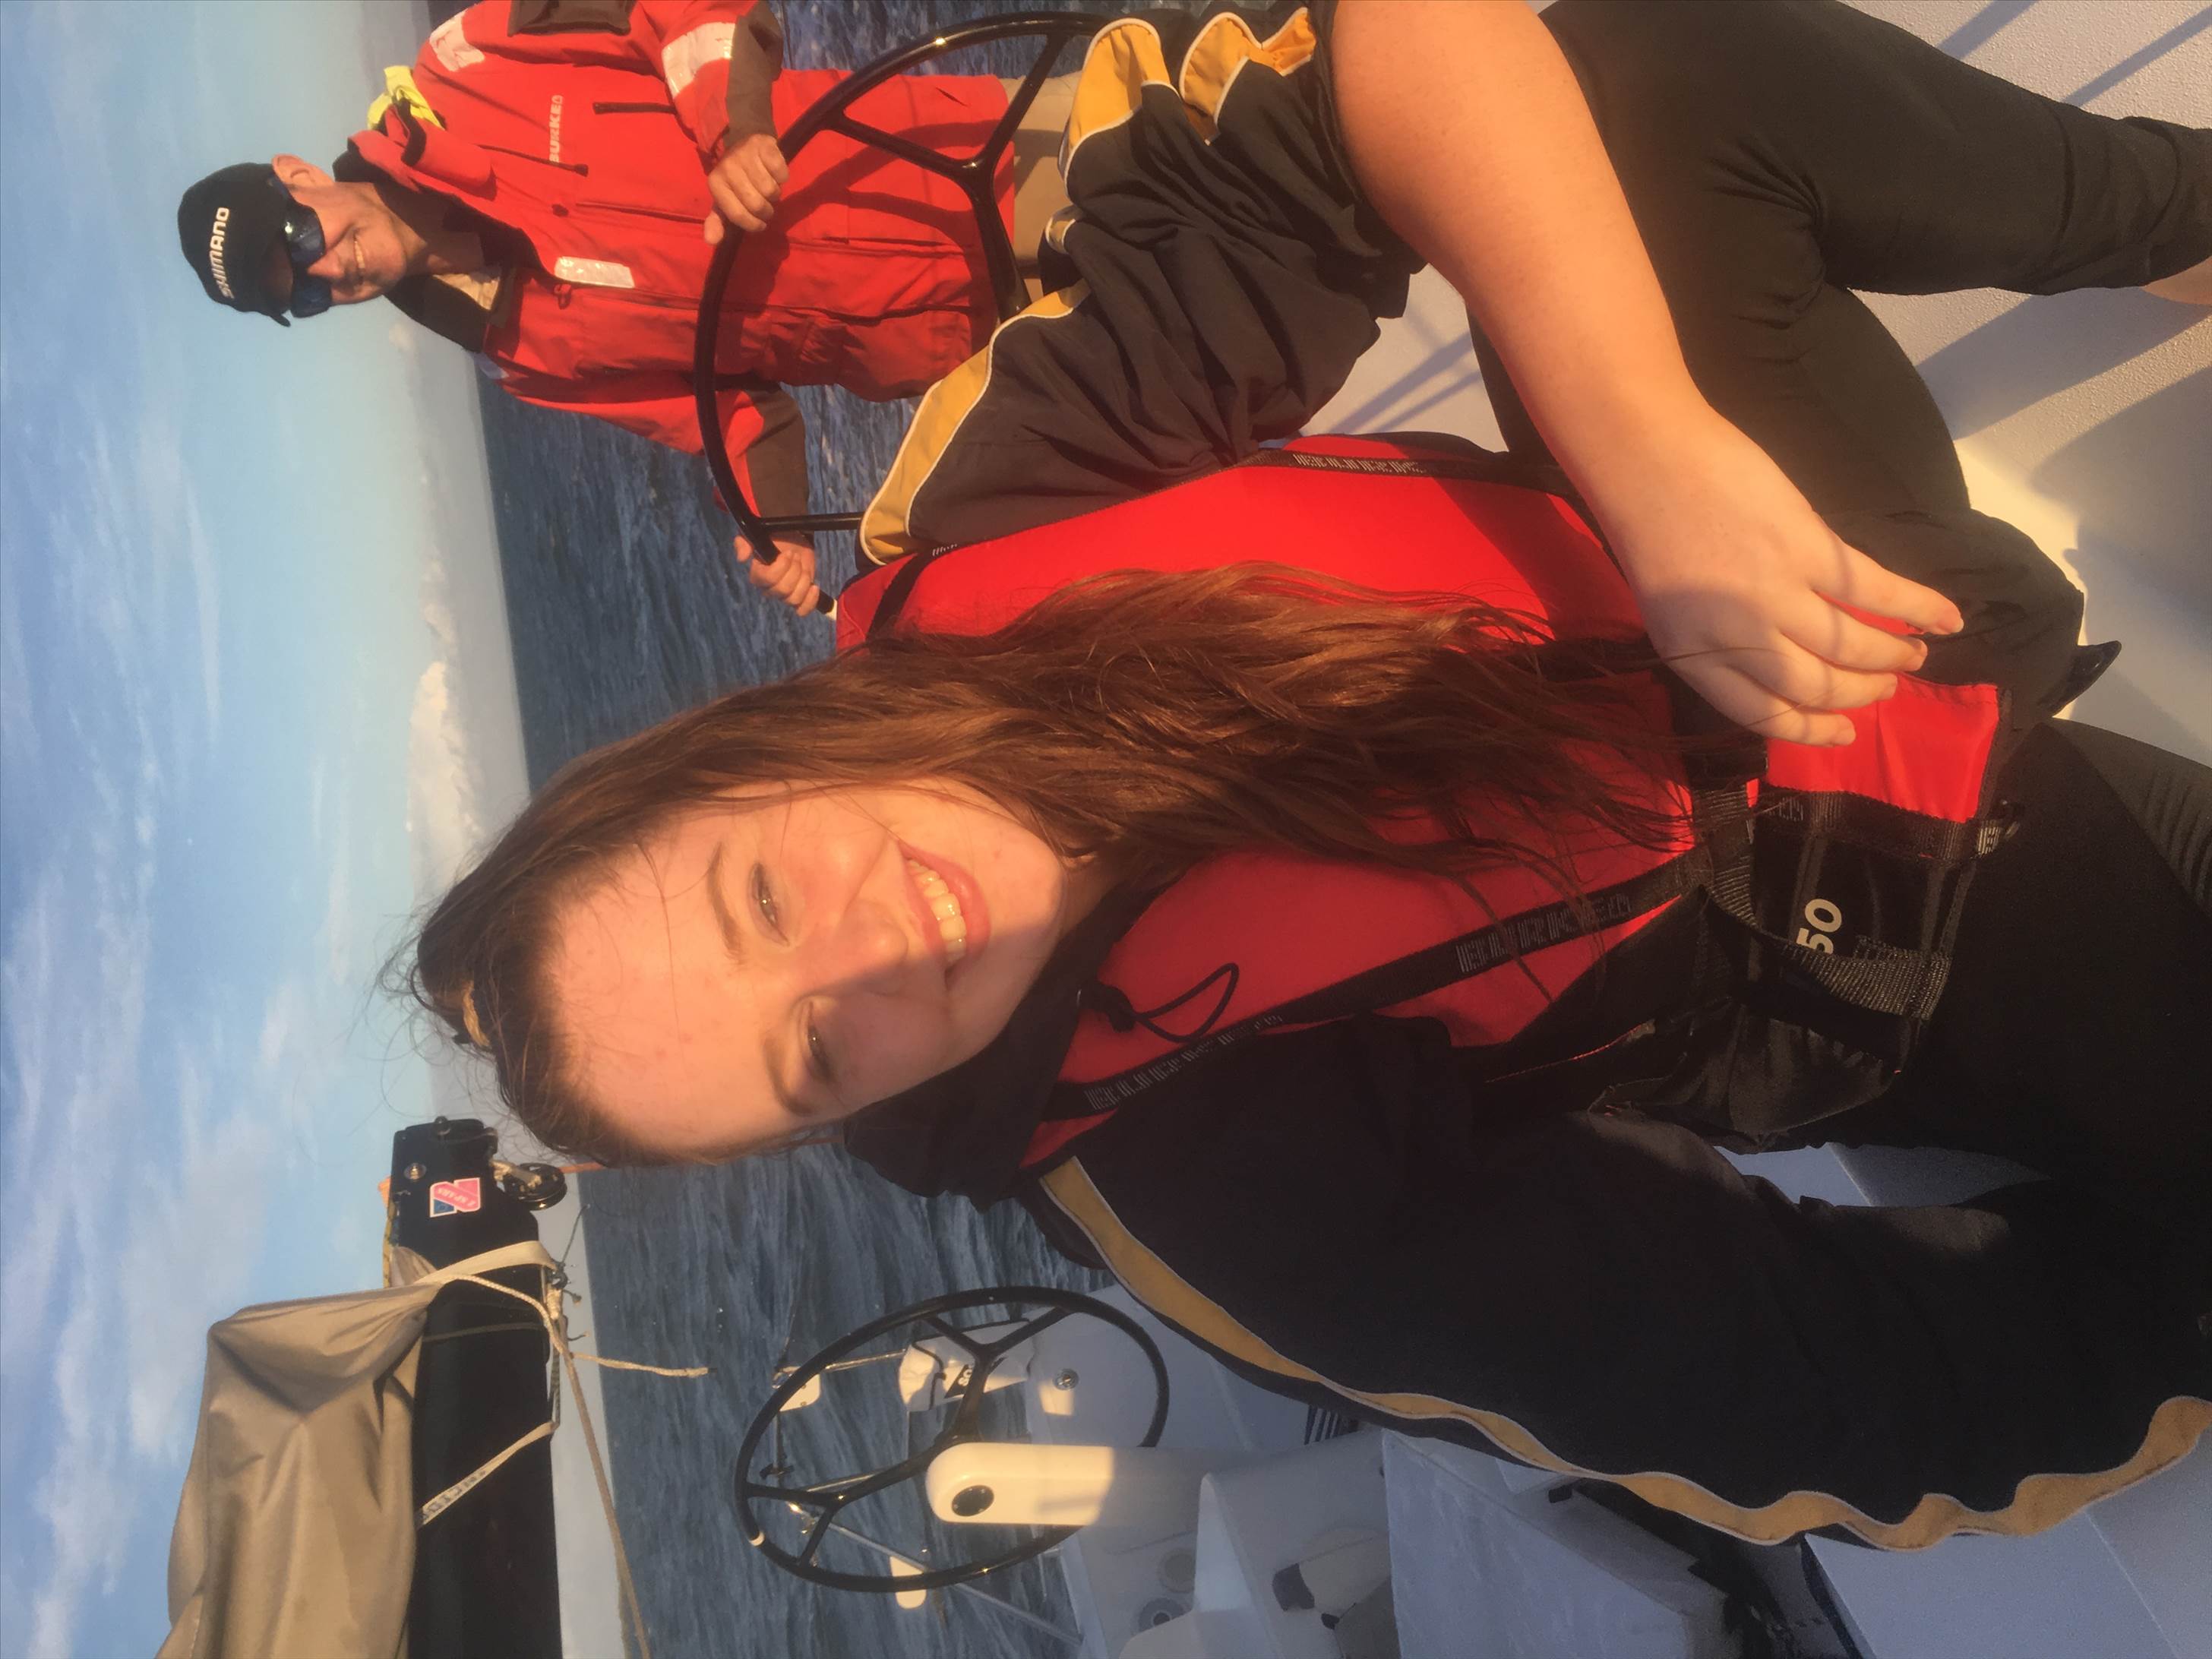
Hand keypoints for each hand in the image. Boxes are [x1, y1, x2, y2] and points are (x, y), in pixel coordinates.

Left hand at [704, 131, 787, 241]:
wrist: (742, 141)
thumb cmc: (735, 178)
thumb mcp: (723, 200)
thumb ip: (717, 221)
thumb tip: (711, 241)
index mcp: (716, 184)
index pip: (739, 215)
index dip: (753, 224)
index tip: (759, 224)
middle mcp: (728, 167)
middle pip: (757, 204)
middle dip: (766, 210)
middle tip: (766, 205)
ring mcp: (746, 155)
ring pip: (771, 190)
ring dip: (775, 194)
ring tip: (768, 187)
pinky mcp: (765, 146)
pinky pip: (781, 174)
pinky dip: (782, 177)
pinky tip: (773, 173)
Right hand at [737, 532, 820, 616]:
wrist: (793, 539)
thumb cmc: (773, 536)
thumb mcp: (756, 533)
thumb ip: (744, 543)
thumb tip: (742, 558)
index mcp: (757, 575)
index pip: (768, 579)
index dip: (781, 567)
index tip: (788, 553)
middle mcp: (769, 589)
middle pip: (783, 590)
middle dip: (794, 570)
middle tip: (795, 556)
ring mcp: (784, 595)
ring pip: (794, 599)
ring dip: (803, 580)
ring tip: (802, 566)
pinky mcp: (799, 597)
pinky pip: (802, 609)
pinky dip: (810, 601)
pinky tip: (814, 586)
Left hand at [1595, 416, 1964, 745]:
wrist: (1648, 458)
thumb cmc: (1649, 525)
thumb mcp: (1671, 607)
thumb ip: (1717, 641)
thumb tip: (1779, 657)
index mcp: (1694, 659)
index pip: (1764, 715)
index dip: (1811, 731)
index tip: (1845, 733)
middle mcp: (1738, 640)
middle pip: (1816, 687)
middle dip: (1860, 694)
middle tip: (1886, 687)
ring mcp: (1776, 597)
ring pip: (1852, 647)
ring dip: (1893, 656)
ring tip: (1915, 656)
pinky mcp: (1810, 551)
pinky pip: (1878, 590)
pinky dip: (1919, 606)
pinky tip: (1947, 619)